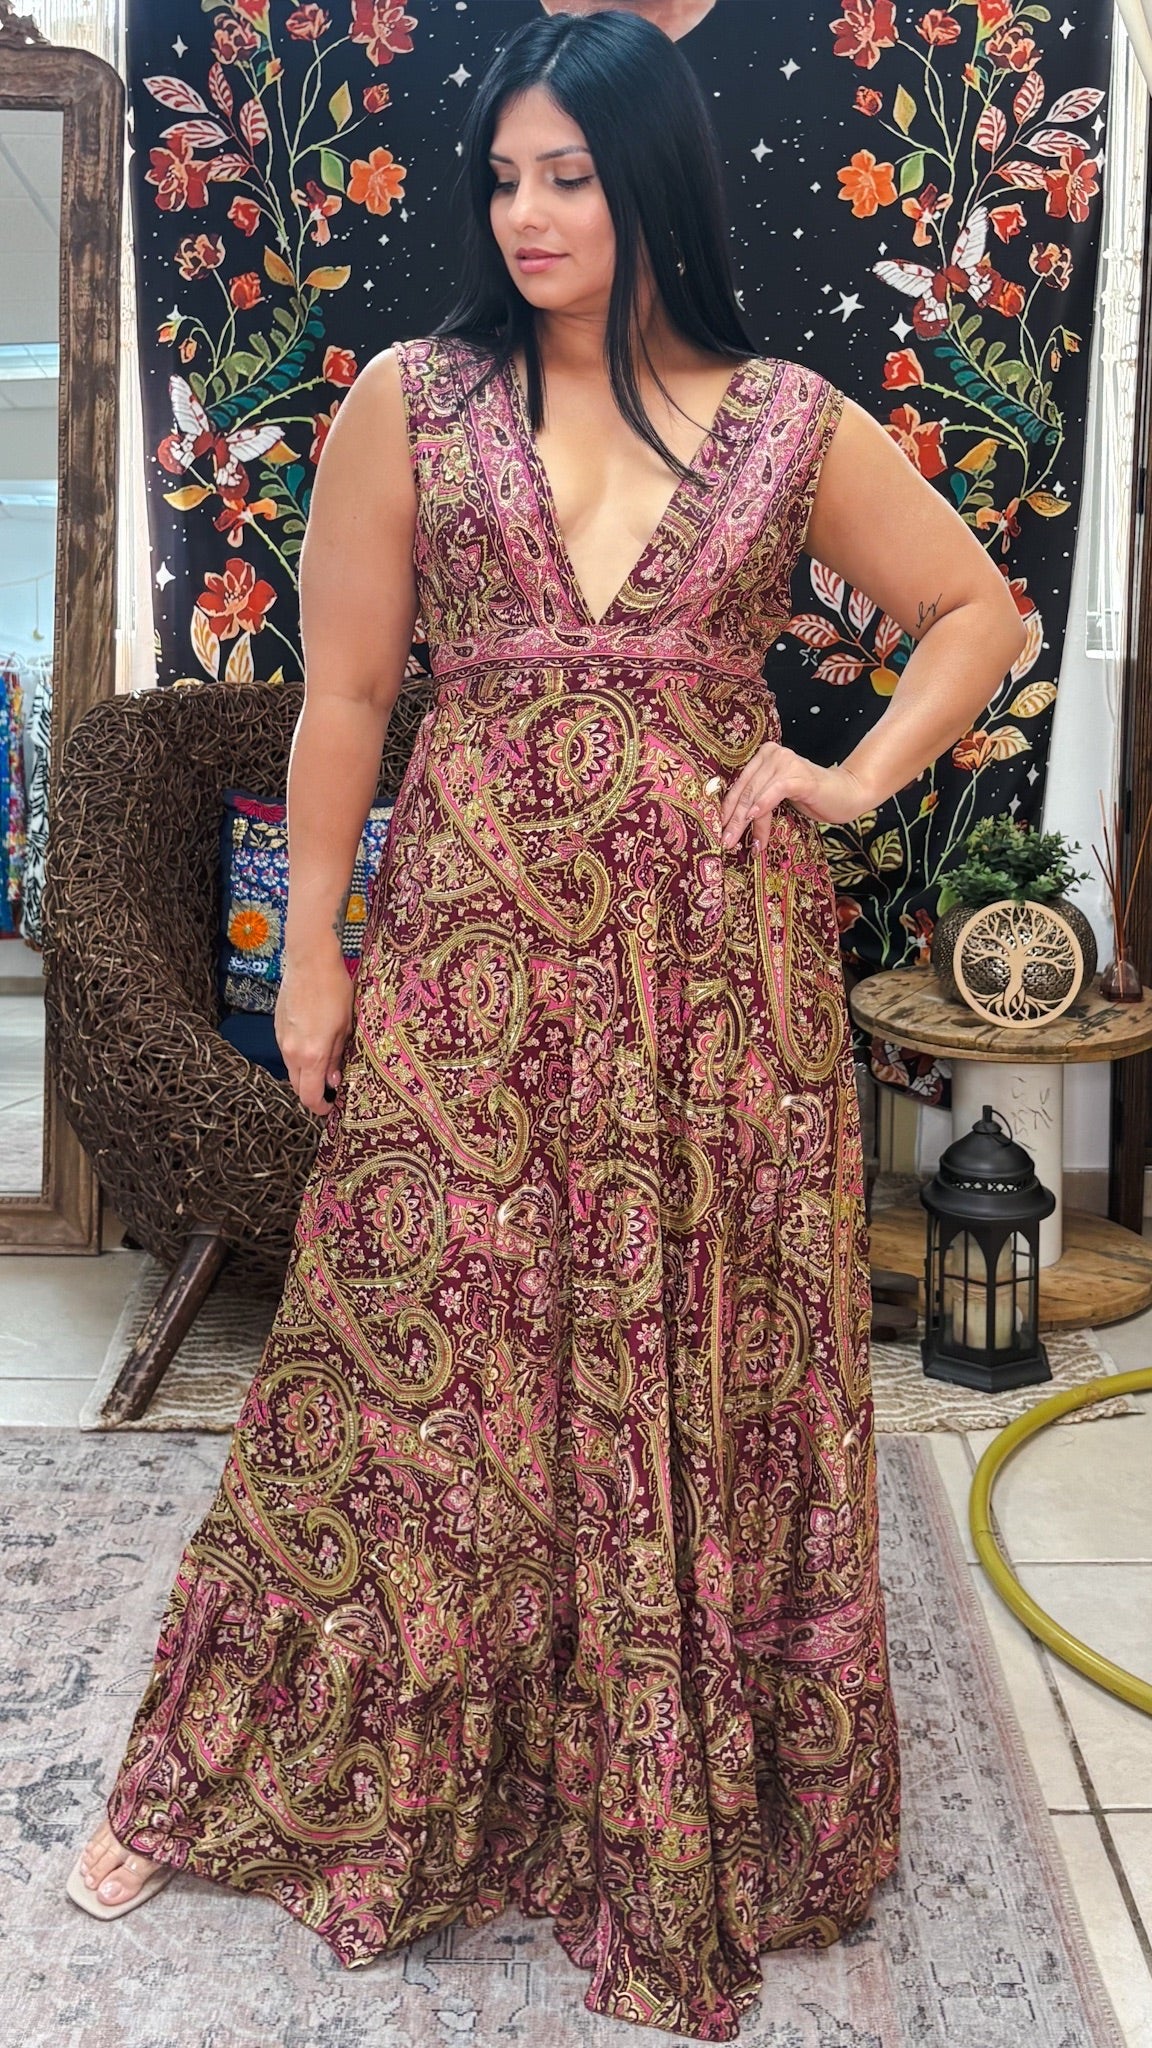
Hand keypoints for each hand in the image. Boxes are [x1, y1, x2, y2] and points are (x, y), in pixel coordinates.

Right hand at [275, 953, 353, 1116]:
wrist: (309, 961)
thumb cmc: (334, 990)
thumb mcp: (345, 1027)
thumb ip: (337, 1057)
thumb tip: (333, 1080)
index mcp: (311, 1055)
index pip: (309, 1095)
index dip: (320, 1107)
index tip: (332, 1107)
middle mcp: (291, 1051)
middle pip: (297, 1086)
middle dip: (313, 1093)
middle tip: (332, 1089)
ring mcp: (282, 1040)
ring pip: (292, 1069)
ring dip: (306, 1074)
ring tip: (327, 1063)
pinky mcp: (278, 1028)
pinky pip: (288, 1052)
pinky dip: (300, 1057)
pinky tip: (315, 1044)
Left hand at [719, 747, 868, 851]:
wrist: (848, 793)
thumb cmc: (813, 798)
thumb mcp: (778, 800)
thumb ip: (757, 803)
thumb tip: (732, 824)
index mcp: (764, 756)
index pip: (739, 785)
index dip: (726, 809)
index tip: (718, 831)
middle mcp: (773, 754)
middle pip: (745, 790)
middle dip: (733, 819)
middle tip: (725, 841)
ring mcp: (787, 762)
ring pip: (757, 794)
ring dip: (745, 820)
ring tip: (738, 841)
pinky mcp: (800, 776)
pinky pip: (776, 791)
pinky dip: (763, 805)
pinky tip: (754, 818)